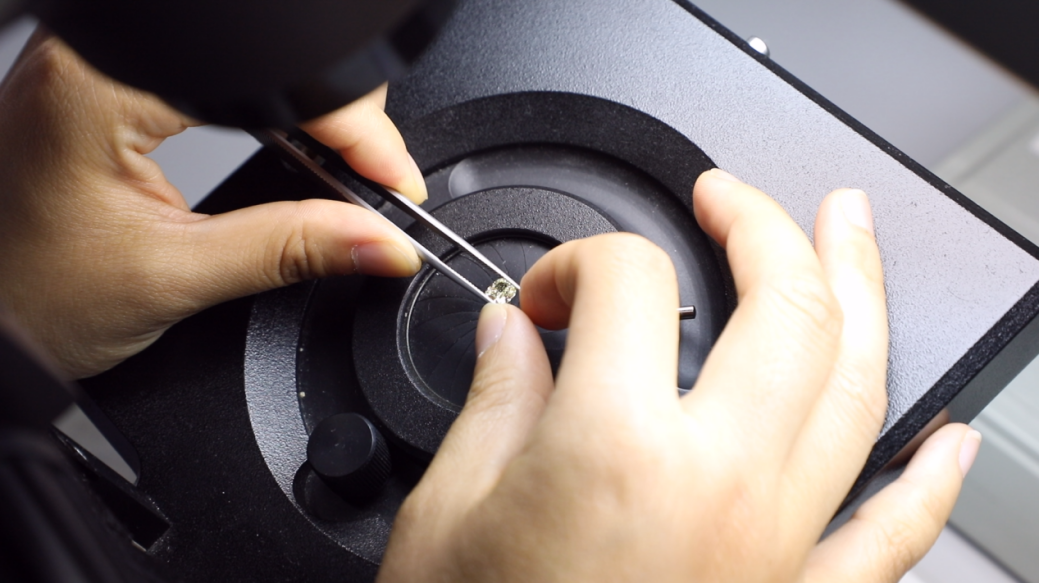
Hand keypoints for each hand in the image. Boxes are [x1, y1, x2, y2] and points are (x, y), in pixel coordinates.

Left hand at [0, 30, 425, 378]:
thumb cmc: (25, 298)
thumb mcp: (174, 278)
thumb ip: (290, 251)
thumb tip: (378, 241)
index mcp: (102, 83)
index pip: (272, 79)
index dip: (352, 128)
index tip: (393, 182)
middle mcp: (94, 60)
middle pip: (267, 62)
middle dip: (337, 122)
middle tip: (369, 189)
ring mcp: (101, 69)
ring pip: (248, 70)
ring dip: (305, 122)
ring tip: (330, 179)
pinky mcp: (109, 89)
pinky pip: (216, 85)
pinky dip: (268, 120)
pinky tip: (283, 157)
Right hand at [377, 170, 979, 581]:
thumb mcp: (447, 520)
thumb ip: (489, 403)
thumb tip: (508, 334)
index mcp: (615, 450)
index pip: (621, 283)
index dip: (574, 264)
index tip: (546, 294)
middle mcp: (718, 484)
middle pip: (783, 305)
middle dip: (761, 225)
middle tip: (732, 195)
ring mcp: (776, 545)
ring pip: (858, 388)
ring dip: (862, 294)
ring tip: (852, 234)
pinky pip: (893, 534)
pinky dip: (929, 480)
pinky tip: (951, 442)